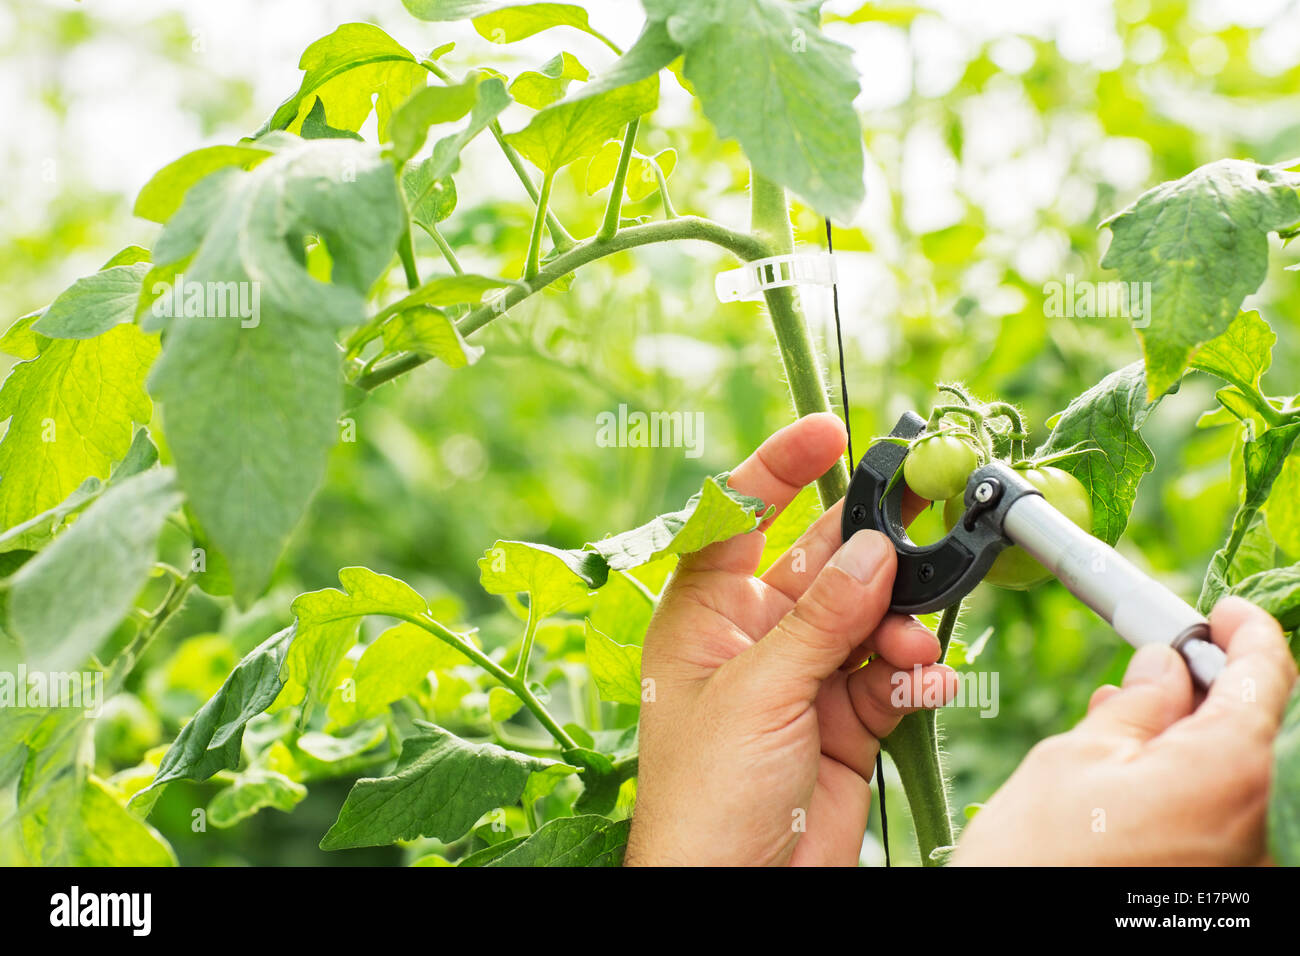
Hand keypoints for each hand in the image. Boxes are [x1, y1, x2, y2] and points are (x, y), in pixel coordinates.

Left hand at [625, 413, 955, 865]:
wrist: (740, 890)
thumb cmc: (706, 793)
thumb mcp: (759, 692)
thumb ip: (821, 620)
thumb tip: (873, 551)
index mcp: (707, 613)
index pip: (739, 517)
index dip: (778, 468)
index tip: (829, 430)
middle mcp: (757, 635)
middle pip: (822, 562)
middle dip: (873, 543)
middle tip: (930, 509)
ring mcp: (805, 676)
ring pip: (869, 617)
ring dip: (900, 624)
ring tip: (911, 647)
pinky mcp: (847, 720)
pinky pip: (892, 674)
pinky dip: (914, 674)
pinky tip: (925, 682)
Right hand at [953, 596, 1297, 864]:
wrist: (1019, 943)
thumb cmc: (1038, 860)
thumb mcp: (1076, 757)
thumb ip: (1136, 704)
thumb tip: (1166, 667)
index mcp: (1231, 770)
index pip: (1269, 674)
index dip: (1248, 630)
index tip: (1223, 610)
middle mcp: (1259, 820)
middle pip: (1257, 726)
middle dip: (1210, 687)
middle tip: (1156, 665)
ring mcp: (1246, 862)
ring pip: (1235, 774)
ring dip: (1192, 739)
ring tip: (1121, 726)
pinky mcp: (1222, 888)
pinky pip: (1222, 817)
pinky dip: (1189, 786)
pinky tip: (1132, 780)